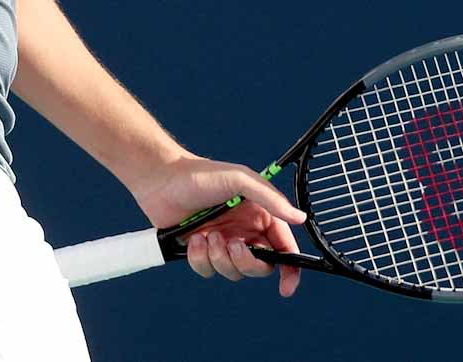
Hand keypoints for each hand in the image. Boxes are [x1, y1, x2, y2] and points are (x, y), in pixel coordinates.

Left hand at [127, 155, 307, 297]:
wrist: (162, 179)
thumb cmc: (202, 175)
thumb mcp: (241, 180)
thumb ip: (271, 200)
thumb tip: (300, 219)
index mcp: (259, 216)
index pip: (282, 247)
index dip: (289, 269)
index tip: (286, 286)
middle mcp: (243, 232)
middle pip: (259, 266)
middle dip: (247, 261)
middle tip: (232, 244)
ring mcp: (221, 243)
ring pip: (233, 271)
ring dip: (220, 258)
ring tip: (207, 235)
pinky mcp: (200, 250)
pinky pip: (208, 270)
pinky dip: (200, 259)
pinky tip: (193, 239)